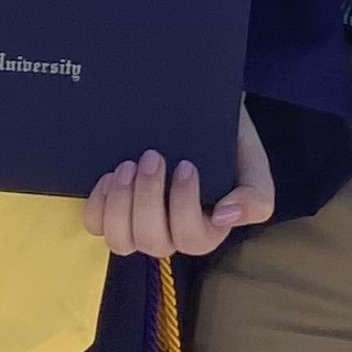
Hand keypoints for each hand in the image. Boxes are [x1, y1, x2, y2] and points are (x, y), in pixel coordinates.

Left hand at [84, 107, 275, 259]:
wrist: (195, 110)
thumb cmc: (226, 139)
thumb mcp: (251, 162)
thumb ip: (255, 196)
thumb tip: (224, 218)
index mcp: (205, 229)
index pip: (192, 239)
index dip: (184, 207)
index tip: (186, 165)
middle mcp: (169, 232)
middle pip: (152, 242)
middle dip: (148, 199)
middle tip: (152, 156)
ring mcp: (137, 223)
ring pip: (120, 241)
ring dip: (121, 205)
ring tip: (127, 167)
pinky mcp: (112, 210)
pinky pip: (96, 225)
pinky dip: (99, 204)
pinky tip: (110, 177)